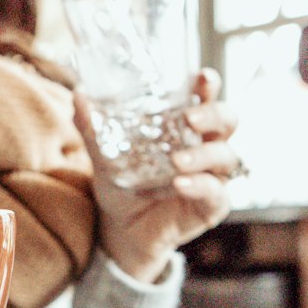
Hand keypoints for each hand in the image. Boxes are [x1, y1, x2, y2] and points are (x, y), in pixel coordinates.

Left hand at [74, 69, 242, 283]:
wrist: (121, 230)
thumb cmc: (122, 184)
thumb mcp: (104, 155)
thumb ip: (94, 128)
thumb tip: (79, 96)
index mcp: (185, 126)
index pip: (205, 97)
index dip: (209, 85)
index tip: (202, 77)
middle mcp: (204, 145)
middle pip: (228, 120)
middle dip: (214, 114)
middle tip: (190, 117)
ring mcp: (212, 175)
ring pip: (226, 155)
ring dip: (204, 154)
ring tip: (177, 161)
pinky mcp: (212, 204)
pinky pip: (216, 192)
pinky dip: (200, 185)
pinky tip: (181, 184)